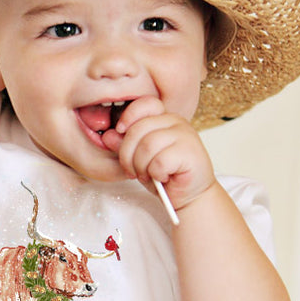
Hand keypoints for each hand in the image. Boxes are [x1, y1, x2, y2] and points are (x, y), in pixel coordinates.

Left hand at [105, 95, 214, 211]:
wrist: (191, 196)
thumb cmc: (166, 176)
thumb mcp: (138, 159)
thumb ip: (125, 146)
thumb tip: (108, 135)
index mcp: (164, 118)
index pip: (144, 104)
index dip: (128, 116)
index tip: (120, 132)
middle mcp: (176, 122)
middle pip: (138, 129)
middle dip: (128, 155)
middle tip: (133, 171)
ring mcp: (186, 135)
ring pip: (147, 145)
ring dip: (141, 166)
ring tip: (148, 175)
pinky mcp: (190, 153)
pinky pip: (159, 161)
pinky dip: (155, 174)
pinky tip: (163, 177)